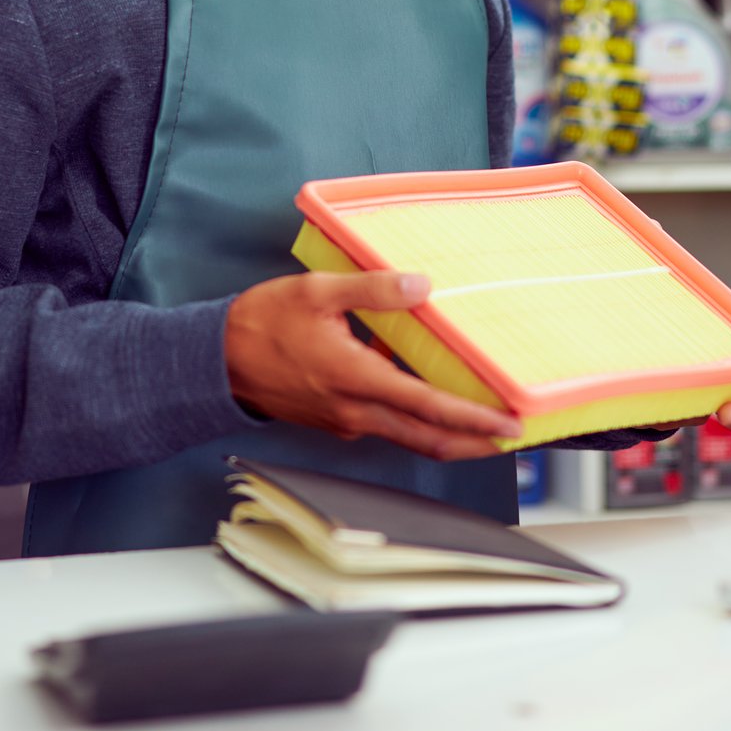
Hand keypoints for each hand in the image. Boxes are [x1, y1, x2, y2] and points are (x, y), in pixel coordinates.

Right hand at [225, 271, 524, 461]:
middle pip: (428, 439)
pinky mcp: (337, 420)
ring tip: (484, 424)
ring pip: (409, 437)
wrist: (216, 360)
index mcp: (355, 379)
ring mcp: (346, 421)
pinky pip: (387, 425)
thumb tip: (422, 286)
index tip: (509, 426)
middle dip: (475, 444)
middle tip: (513, 439)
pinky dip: (417, 421)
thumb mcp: (318, 292)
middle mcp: (355, 410)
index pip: (428, 408)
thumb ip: (372, 289)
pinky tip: (429, 399)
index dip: (473, 420)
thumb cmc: (263, 324)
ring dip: (449, 435)